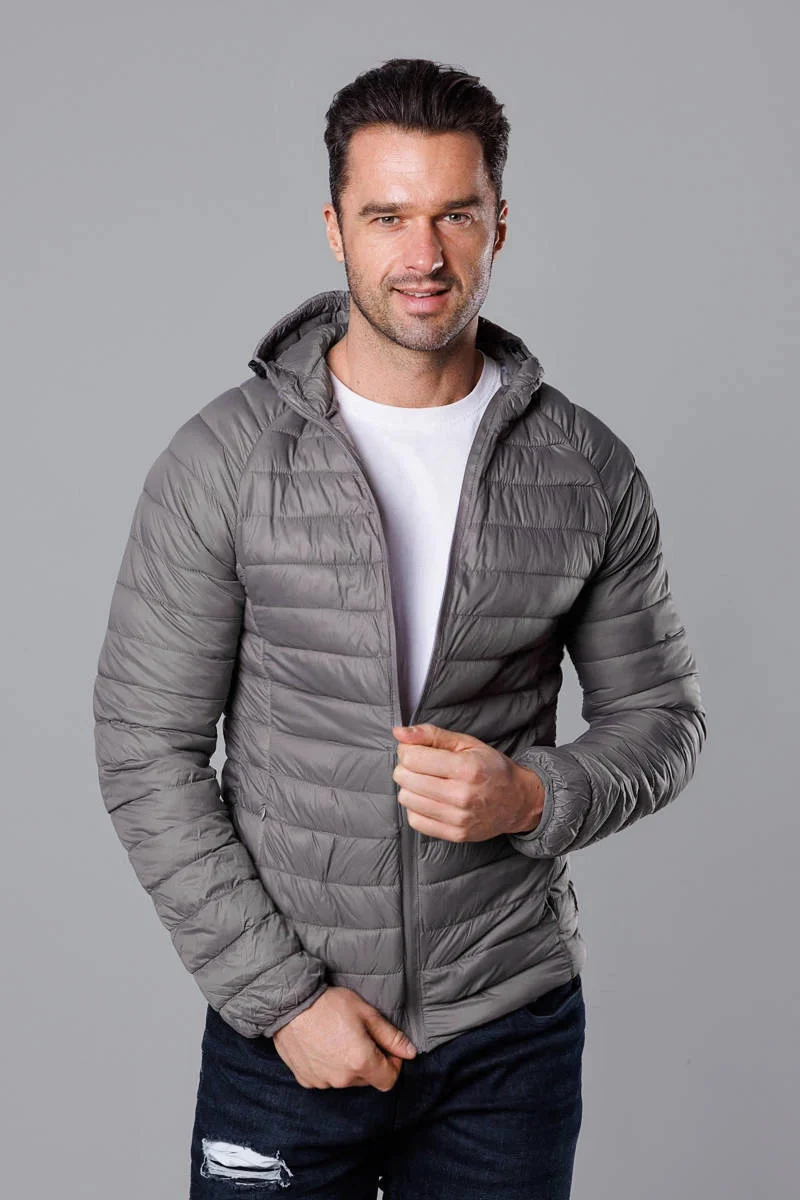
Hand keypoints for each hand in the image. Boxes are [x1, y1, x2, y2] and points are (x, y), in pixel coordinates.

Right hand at [271, 986, 417, 1089]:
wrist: (289, 1004)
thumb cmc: (329, 1004)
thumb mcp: (366, 1013)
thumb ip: (390, 1036)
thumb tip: (411, 1053)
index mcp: (361, 1062)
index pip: (389, 1080)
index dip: (393, 1064)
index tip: (386, 1048)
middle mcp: (342, 1079)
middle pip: (367, 1079)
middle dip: (370, 1062)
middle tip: (359, 1036)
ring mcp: (322, 1082)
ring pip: (346, 1080)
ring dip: (348, 1066)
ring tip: (337, 1039)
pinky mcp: (306, 1080)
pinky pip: (325, 1079)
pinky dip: (328, 1067)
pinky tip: (321, 1046)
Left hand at [391, 723, 544, 841]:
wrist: (517, 801)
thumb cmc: (491, 768)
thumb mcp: (466, 742)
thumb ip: (431, 734)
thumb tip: (398, 733)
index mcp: (466, 768)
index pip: (412, 758)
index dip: (407, 750)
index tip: (416, 750)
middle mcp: (461, 795)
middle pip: (405, 778)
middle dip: (406, 767)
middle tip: (421, 766)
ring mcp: (458, 818)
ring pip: (406, 799)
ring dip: (410, 788)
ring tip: (426, 782)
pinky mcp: (455, 835)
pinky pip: (415, 821)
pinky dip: (416, 808)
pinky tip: (429, 800)